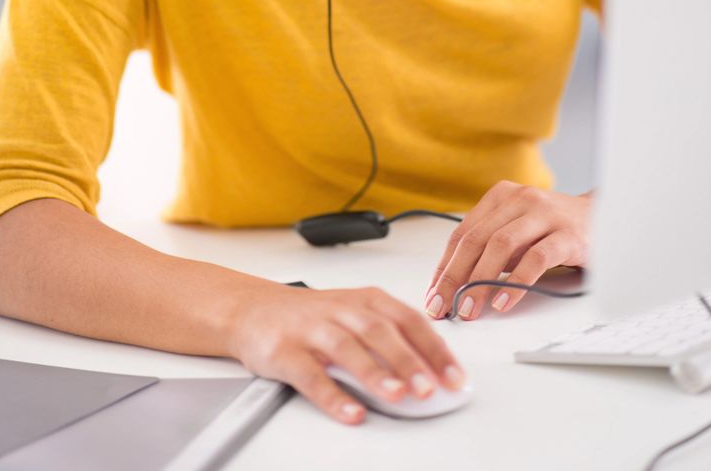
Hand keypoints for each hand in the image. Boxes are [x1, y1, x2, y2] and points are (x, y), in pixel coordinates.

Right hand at [228, 281, 467, 424]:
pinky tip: (351, 412)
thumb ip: (392, 336)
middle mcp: (342, 309)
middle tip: (430, 388)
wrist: (255, 310)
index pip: (408, 320)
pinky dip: (332, 395)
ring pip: (347, 348)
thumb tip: (435, 371)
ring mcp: (312, 329)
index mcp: (366, 299)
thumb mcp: (357, 314)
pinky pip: (311, 374)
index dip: (434, 348)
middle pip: (380, 331)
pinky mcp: (285, 351)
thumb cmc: (315, 316)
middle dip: (408, 360)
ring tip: (397, 396)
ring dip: (375, 373)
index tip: (455, 377)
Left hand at [423, 181, 591, 320]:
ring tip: (470, 309)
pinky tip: (504, 303)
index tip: (432, 295)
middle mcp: (520, 199)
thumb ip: (491, 249)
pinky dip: (516, 283)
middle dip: (455, 277)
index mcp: (501, 196)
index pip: (462, 233)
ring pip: (501, 246)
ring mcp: (544, 214)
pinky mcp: (567, 234)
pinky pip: (535, 259)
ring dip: (480, 282)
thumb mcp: (518, 231)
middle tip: (443, 307)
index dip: (444, 266)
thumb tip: (456, 285)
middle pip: (476, 239)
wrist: (605, 218)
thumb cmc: (554, 230)